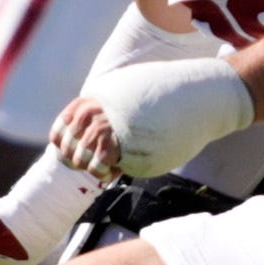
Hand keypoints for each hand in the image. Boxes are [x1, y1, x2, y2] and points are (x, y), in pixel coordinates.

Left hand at [70, 57, 252, 178]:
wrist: (201, 95)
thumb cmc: (170, 95)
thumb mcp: (132, 91)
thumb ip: (112, 107)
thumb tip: (98, 127)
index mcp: (100, 96)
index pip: (64, 123)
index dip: (62, 141)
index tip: (67, 151)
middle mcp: (104, 109)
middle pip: (71, 141)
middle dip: (73, 157)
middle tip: (83, 166)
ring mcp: (117, 125)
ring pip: (85, 151)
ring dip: (88, 165)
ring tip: (100, 170)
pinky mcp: (133, 143)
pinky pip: (104, 162)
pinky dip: (102, 171)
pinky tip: (111, 173)